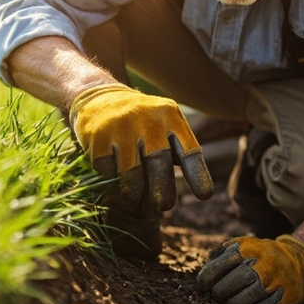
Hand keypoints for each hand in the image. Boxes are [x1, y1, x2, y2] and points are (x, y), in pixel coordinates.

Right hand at [69, 83, 213, 210]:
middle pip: (159, 164)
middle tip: (164, 206)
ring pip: (131, 174)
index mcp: (171, 118)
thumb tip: (188, 196)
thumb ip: (176, 154)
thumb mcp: (165, 127)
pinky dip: (111, 183)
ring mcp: (121, 127)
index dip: (198, 175)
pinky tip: (113, 181)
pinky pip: (107, 172)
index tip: (205, 195)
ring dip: (134, 193)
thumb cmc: (142, 123)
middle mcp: (148, 120)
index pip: (189, 151)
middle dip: (162, 191)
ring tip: (134, 195)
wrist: (99, 97)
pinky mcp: (98, 137)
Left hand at [197, 235, 303, 303]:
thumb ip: (219, 257)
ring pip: (241, 303)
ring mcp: (276, 283)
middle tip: (218, 296)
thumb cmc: (260, 256)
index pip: (216, 269)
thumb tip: (200, 281)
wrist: (298, 261)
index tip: (202, 288)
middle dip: (218, 294)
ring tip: (232, 302)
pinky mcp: (286, 299)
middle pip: (227, 288)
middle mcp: (263, 264)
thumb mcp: (242, 246)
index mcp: (248, 249)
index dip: (204, 281)